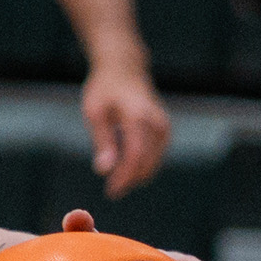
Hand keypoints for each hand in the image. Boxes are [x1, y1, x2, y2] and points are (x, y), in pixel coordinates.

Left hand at [81, 63, 169, 198]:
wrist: (124, 70)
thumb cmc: (104, 89)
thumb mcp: (95, 112)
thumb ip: (102, 141)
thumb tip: (104, 170)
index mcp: (138, 117)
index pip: (136, 156)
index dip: (125, 177)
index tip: (112, 191)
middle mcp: (156, 123)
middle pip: (147, 162)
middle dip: (130, 179)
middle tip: (112, 190)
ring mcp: (164, 127)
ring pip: (153, 162)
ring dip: (136, 173)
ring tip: (116, 175)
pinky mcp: (165, 130)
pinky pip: (155, 155)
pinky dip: (141, 163)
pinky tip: (125, 161)